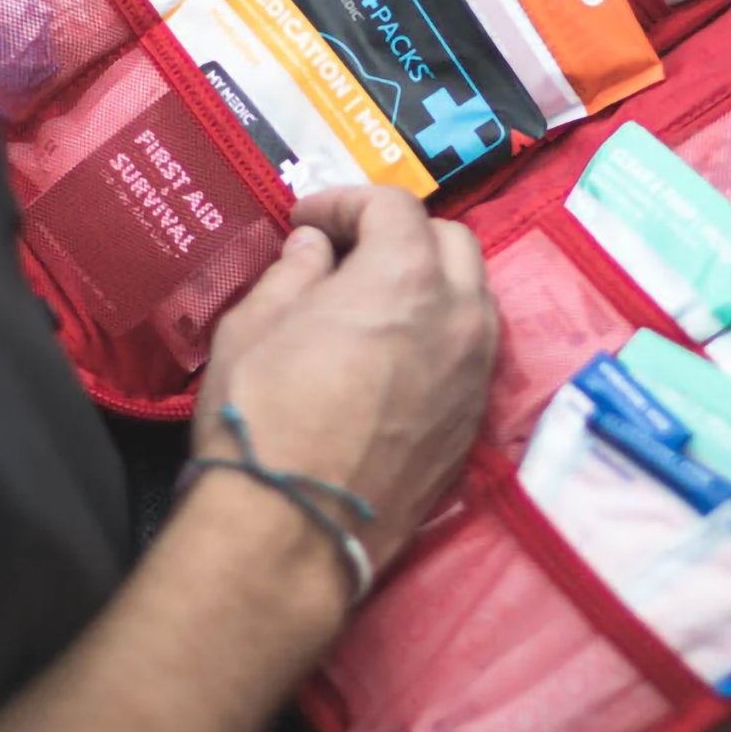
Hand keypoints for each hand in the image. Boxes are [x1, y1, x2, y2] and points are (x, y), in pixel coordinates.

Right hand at [191, 187, 497, 576]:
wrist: (297, 529)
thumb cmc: (263, 418)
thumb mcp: (254, 326)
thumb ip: (294, 273)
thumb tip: (317, 249)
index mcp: (406, 275)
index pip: (393, 205)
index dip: (344, 202)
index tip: (306, 221)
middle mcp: (460, 314)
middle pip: (450, 241)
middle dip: (400, 234)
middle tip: (346, 253)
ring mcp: (476, 370)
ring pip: (472, 296)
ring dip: (431, 282)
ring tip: (375, 302)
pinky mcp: (475, 420)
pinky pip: (471, 352)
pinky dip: (441, 334)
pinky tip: (395, 354)